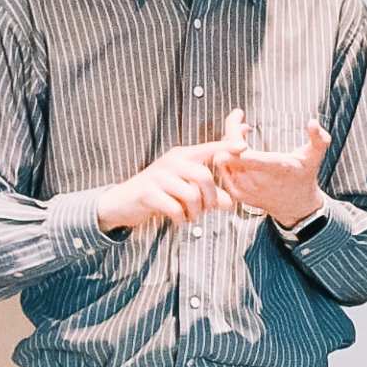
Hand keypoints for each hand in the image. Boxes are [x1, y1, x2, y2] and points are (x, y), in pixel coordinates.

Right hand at [100, 140, 240, 235]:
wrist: (122, 202)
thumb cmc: (159, 194)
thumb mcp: (184, 191)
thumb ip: (207, 194)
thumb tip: (229, 203)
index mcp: (182, 156)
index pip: (208, 148)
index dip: (226, 146)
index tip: (244, 146)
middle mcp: (171, 161)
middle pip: (203, 176)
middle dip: (211, 198)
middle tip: (208, 210)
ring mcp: (158, 176)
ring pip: (190, 194)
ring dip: (195, 212)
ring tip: (192, 217)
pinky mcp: (148, 192)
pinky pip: (174, 208)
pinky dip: (181, 219)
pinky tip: (179, 220)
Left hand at [218, 111, 333, 231]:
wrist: (296, 206)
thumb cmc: (304, 176)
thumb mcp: (315, 156)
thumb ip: (318, 138)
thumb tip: (313, 122)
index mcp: (275, 168)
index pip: (243, 152)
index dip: (234, 130)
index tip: (239, 113)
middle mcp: (256, 181)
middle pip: (228, 151)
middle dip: (232, 131)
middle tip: (243, 123)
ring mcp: (244, 188)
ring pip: (221, 159)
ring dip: (229, 143)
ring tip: (243, 135)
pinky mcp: (237, 193)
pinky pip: (221, 170)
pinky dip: (226, 157)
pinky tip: (239, 151)